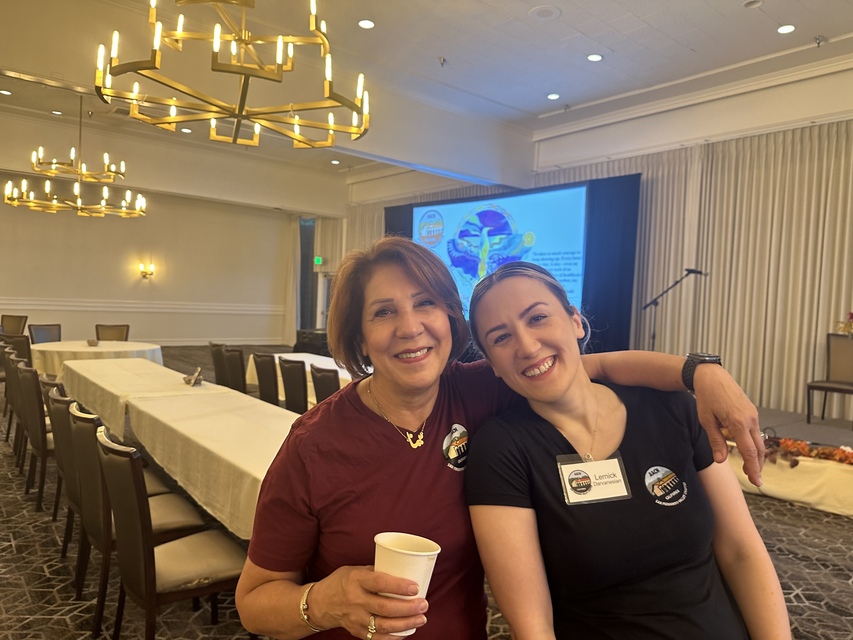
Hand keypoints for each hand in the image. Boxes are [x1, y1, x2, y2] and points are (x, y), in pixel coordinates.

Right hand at [310, 566, 427, 637]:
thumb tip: (402, 571)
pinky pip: (377, 639)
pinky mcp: (357, 631)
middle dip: (408, 608)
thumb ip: (376, 572)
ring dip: (405, 624)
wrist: (320, 603)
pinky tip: (407, 632)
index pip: (379, 583)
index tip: (415, 587)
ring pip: (383, 625)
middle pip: (385, 608)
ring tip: (421, 619)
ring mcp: (355, 619)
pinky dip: (393, 638)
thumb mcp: (356, 570)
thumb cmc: (342, 582)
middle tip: (424, 604)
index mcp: (356, 580)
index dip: (399, 586)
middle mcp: (355, 601)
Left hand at [692, 364, 763, 486]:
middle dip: (757, 466)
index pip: (749, 452)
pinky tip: (748, 451)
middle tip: (755, 480)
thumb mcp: (706, 421)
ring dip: (756, 456)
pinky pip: (755, 431)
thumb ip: (716, 441)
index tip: (755, 481)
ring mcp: (753, 414)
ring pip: (758, 440)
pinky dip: (753, 443)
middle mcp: (750, 419)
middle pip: (758, 449)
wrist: (712, 377)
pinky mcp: (752, 411)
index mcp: (738, 422)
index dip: (753, 468)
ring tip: (751, 468)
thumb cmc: (706, 397)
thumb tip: (720, 461)